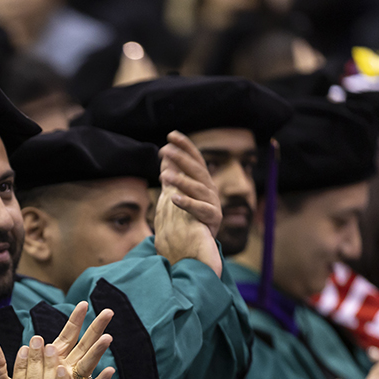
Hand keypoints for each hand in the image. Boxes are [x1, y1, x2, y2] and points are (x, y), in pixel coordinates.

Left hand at [0, 302, 113, 378]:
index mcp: (52, 364)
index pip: (65, 337)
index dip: (73, 320)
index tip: (83, 304)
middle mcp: (65, 372)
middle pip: (83, 346)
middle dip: (94, 328)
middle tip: (107, 311)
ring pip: (88, 365)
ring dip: (98, 352)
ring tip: (108, 337)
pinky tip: (109, 371)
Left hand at [153, 131, 222, 277]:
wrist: (201, 243)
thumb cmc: (190, 215)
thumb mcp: (181, 192)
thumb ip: (174, 174)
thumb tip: (165, 155)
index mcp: (203, 180)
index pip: (195, 158)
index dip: (185, 146)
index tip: (171, 135)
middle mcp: (210, 189)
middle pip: (197, 169)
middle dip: (181, 158)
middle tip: (164, 150)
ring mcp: (213, 203)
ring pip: (198, 188)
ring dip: (181, 181)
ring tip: (164, 176)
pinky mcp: (213, 218)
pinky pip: (199, 209)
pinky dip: (187, 203)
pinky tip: (173, 197)